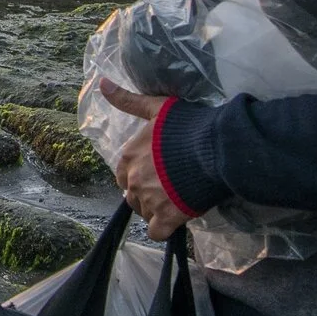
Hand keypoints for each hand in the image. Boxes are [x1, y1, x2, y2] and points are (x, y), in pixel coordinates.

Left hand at [97, 78, 187, 240]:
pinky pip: (156, 232)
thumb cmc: (188, 126)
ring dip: (156, 210)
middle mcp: (133, 180)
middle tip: (168, 188)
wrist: (216, 149)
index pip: (123, 175)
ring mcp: (148, 201)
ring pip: (143, 213)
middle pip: (132, 196)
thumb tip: (101, 83)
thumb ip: (127, 100)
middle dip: (146, 194)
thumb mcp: (156, 107)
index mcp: (128, 156)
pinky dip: (164, 228)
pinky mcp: (166, 218)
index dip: (139, 175)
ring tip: (175, 200)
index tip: (156, 173)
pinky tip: (175, 220)